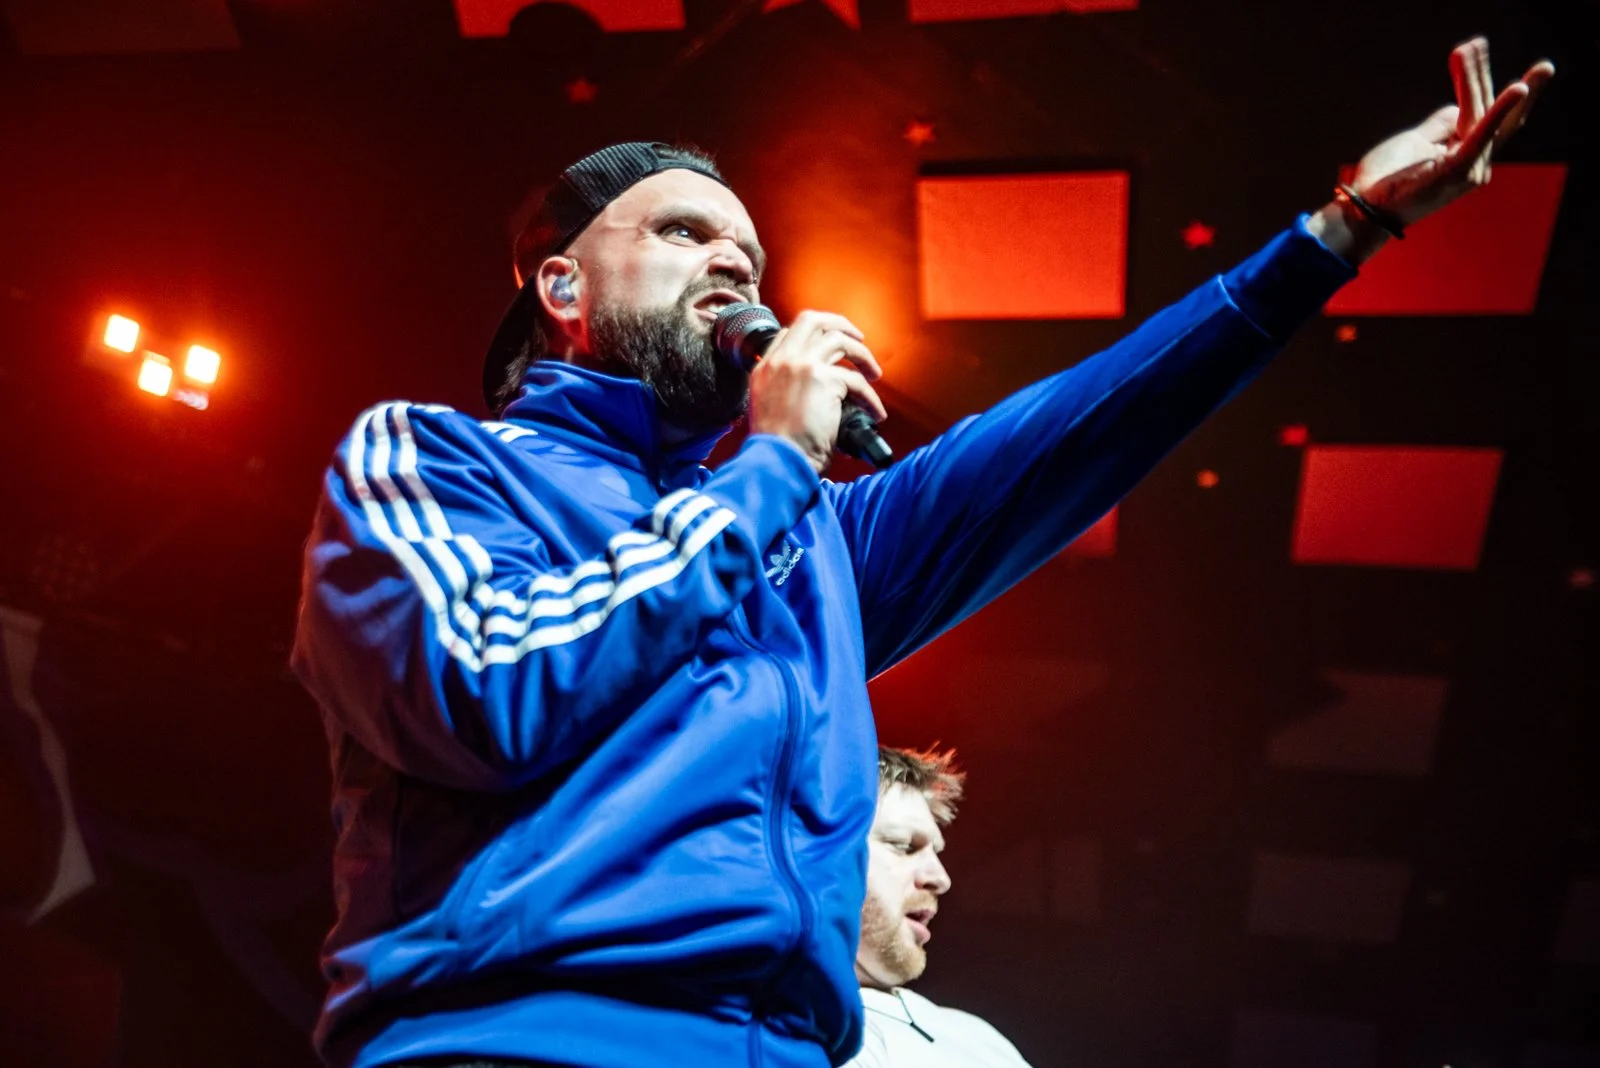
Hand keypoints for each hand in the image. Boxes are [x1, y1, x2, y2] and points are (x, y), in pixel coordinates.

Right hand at [747, 310, 885, 475]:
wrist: (777, 461)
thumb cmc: (776, 448)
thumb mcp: (766, 410)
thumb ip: (781, 390)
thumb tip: (809, 386)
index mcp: (764, 368)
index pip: (789, 333)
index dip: (813, 336)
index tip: (829, 348)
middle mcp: (781, 361)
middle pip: (812, 320)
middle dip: (840, 324)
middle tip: (858, 338)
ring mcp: (801, 366)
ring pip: (839, 340)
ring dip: (863, 355)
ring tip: (874, 373)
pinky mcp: (824, 380)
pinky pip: (855, 380)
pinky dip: (870, 397)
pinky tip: (875, 412)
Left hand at [1355, 39, 1552, 224]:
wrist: (1364, 210)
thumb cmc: (1385, 180)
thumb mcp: (1414, 142)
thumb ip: (1439, 125)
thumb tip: (1458, 106)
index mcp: (1466, 157)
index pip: (1479, 112)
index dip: (1478, 81)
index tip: (1470, 49)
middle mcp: (1476, 164)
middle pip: (1487, 110)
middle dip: (1482, 74)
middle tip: (1475, 42)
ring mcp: (1471, 168)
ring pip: (1479, 113)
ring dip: (1474, 78)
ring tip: (1467, 49)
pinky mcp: (1460, 170)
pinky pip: (1483, 134)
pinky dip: (1501, 110)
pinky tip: (1518, 88)